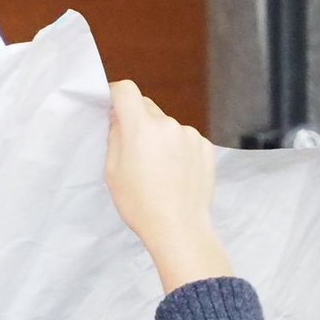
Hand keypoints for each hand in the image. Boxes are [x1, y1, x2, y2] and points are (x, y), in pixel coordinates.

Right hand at [104, 81, 230, 292]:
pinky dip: (180, 149)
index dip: (117, 96)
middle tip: (136, 150)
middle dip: (139, 121)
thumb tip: (119, 119)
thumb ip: (115, 136)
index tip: (114, 108)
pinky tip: (178, 173)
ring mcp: (191, 136)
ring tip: (161, 169)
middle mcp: (169, 124)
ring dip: (162, 138)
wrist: (181, 229)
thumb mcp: (112, 170)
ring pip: (168, 126)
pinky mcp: (207, 148)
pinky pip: (187, 140)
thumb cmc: (141, 204)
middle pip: (148, 108)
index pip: (126, 90)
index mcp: (141, 127)